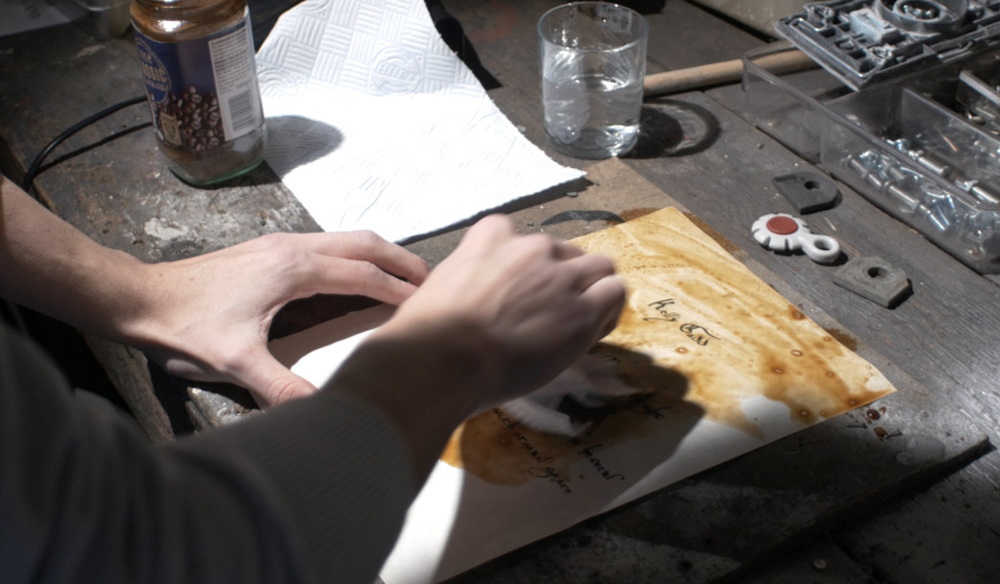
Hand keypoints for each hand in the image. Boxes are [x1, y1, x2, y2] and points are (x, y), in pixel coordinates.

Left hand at [129, 231, 427, 406]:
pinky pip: (328, 244)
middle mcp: (293, 247)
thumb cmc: (185, 327)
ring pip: (346, 238)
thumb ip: (281, 389)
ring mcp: (280, 243)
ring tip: (404, 276)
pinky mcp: (269, 248)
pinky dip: (355, 255)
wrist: (139, 298)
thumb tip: (321, 414)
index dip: (399, 290)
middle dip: (401, 259)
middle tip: (432, 279)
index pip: (362, 275)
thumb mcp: (234, 363)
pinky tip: (356, 276)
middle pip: (364, 243)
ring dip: (379, 254)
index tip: (429, 303)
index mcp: (293, 269)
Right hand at [372, 214, 624, 409]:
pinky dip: (608, 310)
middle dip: (562, 276)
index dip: (525, 265)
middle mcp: (531, 248)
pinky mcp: (582, 311)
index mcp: (492, 236)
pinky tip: (591, 331)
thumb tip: (473, 298)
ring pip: (600, 267)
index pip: (519, 236)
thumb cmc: (427, 332)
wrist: (441, 358)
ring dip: (592, 289)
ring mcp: (560, 277)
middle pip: (564, 251)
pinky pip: (613, 295)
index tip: (519, 289)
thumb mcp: (441, 283)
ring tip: (581, 319)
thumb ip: (467, 278)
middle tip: (550, 311)